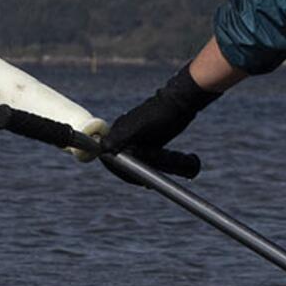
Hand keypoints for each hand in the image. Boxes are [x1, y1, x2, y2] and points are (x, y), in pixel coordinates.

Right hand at [101, 63, 219, 175]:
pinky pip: (145, 157)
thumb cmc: (161, 113)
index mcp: (119, 130)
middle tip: (144, 183)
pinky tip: (157, 172)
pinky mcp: (149, 141)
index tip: (130, 178)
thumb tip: (103, 149)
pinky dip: (149, 165)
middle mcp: (125, 135)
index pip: (109, 155)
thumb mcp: (140, 126)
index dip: (117, 169)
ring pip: (133, 160)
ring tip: (150, 181)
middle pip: (120, 159)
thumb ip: (121, 136)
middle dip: (130, 173)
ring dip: (140, 170)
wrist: (181, 103)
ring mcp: (137, 138)